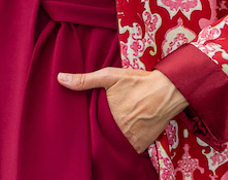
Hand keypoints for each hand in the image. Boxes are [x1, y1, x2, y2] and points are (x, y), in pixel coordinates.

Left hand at [58, 67, 188, 152]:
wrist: (167, 91)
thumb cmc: (137, 82)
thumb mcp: (109, 76)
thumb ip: (84, 80)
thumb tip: (60, 79)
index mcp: (106, 117)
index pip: (89, 128)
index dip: (87, 125)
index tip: (86, 121)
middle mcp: (117, 132)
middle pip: (101, 137)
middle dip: (99, 132)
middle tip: (101, 123)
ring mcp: (130, 141)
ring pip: (114, 145)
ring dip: (112, 139)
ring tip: (113, 128)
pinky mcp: (141, 145)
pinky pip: (128, 150)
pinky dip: (125, 144)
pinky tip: (125, 133)